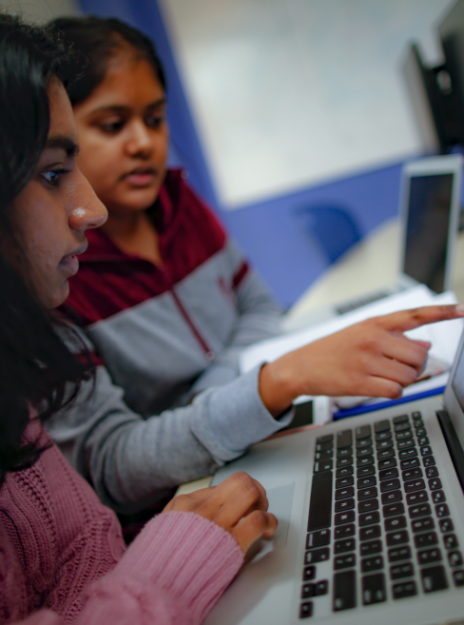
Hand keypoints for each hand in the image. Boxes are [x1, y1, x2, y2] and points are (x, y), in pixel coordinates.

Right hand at [163, 472, 277, 553]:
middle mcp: (203, 508)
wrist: (157, 588)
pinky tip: (266, 531)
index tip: (240, 506)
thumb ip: (183, 515)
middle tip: (257, 505)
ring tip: (261, 516)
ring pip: (250, 492)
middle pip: (239, 481)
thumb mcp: (164, 528)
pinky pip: (258, 520)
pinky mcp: (232, 542)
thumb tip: (205, 510)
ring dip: (262, 503)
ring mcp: (217, 523)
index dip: (235, 495)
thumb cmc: (161, 563)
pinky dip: (269, 522)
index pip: (222, 486)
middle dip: (254, 490)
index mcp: (185, 503)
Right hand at [259, 304, 463, 415]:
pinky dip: (392, 392)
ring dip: (403, 382)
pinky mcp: (360, 381)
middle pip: (418, 356)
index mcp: (374, 323)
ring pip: (409, 376)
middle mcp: (372, 338)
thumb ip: (395, 339)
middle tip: (399, 369)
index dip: (443, 313)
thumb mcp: (361, 336)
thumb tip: (426, 345)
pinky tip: (378, 388)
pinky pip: (394, 391)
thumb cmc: (332, 350)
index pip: (415, 315)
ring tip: (384, 378)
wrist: (300, 366)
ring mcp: (366, 359)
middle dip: (414, 367)